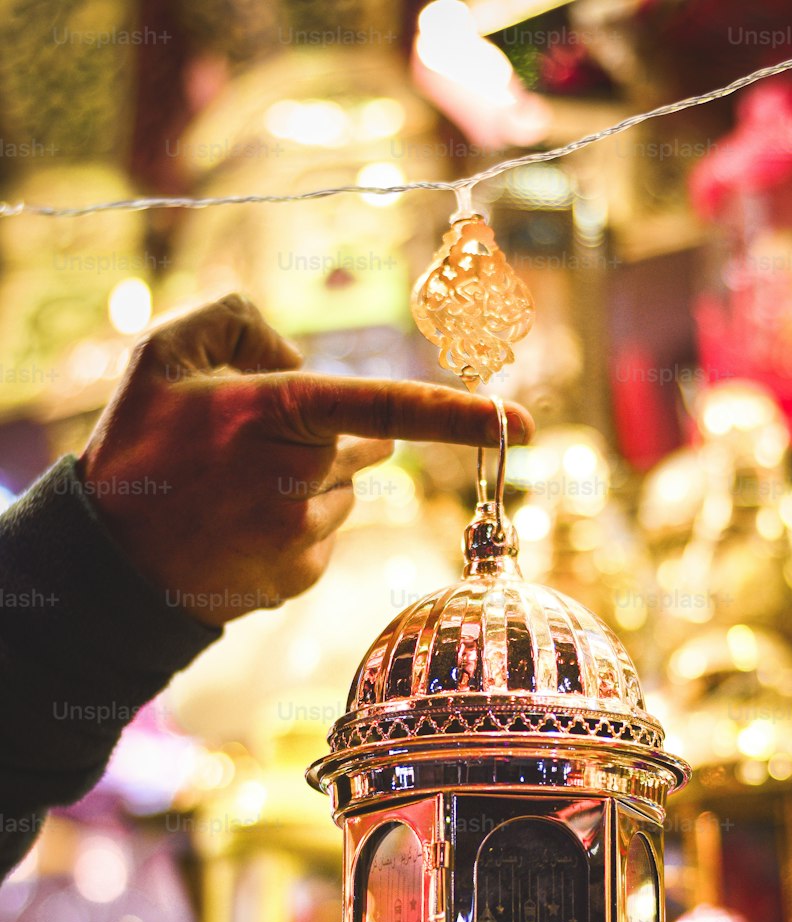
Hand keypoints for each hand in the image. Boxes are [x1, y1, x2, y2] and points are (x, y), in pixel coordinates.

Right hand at [78, 293, 532, 625]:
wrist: (110, 560)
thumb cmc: (137, 447)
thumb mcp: (165, 353)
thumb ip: (239, 319)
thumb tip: (302, 354)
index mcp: (278, 413)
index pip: (391, 408)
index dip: (463, 414)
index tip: (526, 424)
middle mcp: (302, 476)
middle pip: (362, 446)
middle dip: (331, 437)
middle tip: (255, 445)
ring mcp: (305, 536)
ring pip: (343, 494)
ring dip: (309, 485)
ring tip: (235, 494)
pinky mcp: (301, 577)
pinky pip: (324, 537)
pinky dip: (294, 528)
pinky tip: (240, 529)